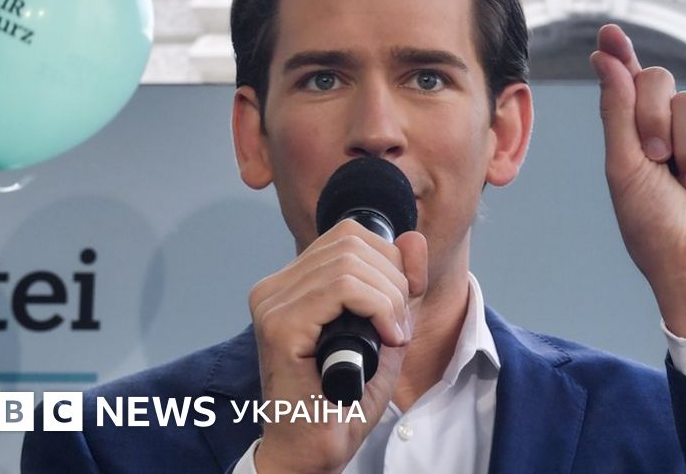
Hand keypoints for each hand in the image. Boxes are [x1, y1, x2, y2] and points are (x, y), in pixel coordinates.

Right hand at [248, 220, 427, 472]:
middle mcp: (274, 289)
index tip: (405, 301)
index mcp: (292, 284)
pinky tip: (385, 338)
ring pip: (351, 264)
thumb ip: (399, 284)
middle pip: (352, 243)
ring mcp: (272, 304)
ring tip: (392, 335)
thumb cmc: (343, 399)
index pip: (348, 235)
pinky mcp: (280, 326)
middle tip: (399, 325)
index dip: (390, 258)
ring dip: (389, 298)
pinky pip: (343, 289)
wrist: (313, 451)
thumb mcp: (385, 329)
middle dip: (394, 280)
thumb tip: (413, 239)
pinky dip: (378, 308)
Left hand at [590, 24, 685, 338]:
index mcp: (635, 133)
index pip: (629, 84)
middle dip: (653, 116)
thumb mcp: (623, 165)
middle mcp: (669, 127)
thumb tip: (604, 57)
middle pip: (660, 80)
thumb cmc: (652, 224)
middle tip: (656, 158)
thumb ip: (617, 108)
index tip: (608, 32)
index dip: (621, 55)